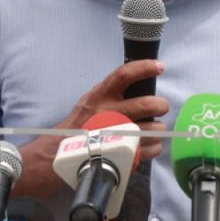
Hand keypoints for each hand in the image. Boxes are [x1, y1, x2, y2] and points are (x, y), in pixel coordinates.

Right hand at [14, 60, 168, 198]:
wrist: (60, 153)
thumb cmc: (80, 124)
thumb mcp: (90, 100)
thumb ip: (110, 93)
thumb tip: (138, 84)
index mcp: (101, 95)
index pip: (124, 75)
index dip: (144, 68)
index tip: (159, 66)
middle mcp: (109, 112)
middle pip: (147, 104)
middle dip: (160, 105)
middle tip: (160, 107)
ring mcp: (117, 134)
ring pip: (154, 129)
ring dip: (158, 129)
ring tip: (152, 129)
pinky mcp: (123, 154)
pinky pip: (151, 148)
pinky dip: (154, 146)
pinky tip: (147, 145)